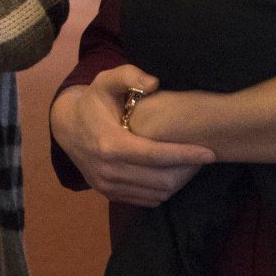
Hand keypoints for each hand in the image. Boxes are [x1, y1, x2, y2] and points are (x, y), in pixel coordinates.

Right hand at [48, 65, 216, 207]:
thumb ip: (129, 76)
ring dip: (179, 182)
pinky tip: (172, 172)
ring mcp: (108, 185)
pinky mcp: (109, 194)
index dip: (186, 155)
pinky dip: (164, 189)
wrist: (65, 126)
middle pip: (161, 180)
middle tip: (202, 156)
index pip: (156, 156)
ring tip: (190, 164)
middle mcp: (108, 170)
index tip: (209, 152)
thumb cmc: (93, 101)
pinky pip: (147, 200)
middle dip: (187, 170)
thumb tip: (154, 83)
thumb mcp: (106, 80)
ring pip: (157, 193)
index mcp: (110, 144)